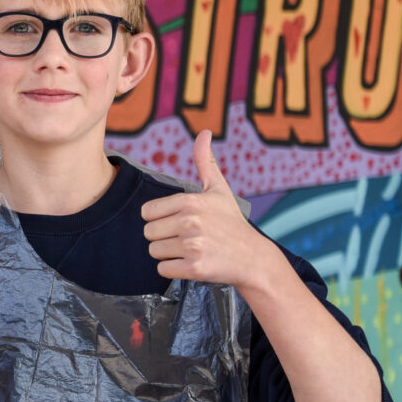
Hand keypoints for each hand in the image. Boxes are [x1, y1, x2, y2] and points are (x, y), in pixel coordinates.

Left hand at [142, 132, 284, 288]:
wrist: (253, 258)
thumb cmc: (231, 223)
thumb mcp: (218, 190)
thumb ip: (205, 162)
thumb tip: (203, 132)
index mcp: (190, 201)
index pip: (147, 212)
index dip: (160, 219)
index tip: (180, 223)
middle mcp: (190, 221)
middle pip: (148, 233)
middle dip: (163, 238)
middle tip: (187, 239)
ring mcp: (192, 245)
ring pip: (154, 252)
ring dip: (169, 254)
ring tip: (192, 250)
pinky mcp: (194, 267)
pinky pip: (162, 269)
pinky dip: (174, 269)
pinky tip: (193, 263)